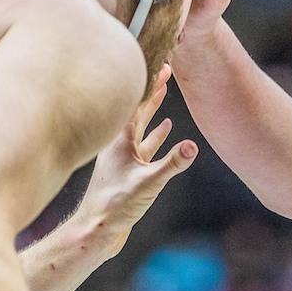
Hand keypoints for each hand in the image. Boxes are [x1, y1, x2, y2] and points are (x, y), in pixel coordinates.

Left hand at [76, 65, 197, 257]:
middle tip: (164, 68)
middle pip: (136, 107)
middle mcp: (118, 142)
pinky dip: (155, 132)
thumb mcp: (149, 184)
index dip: (149, 82)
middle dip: (151, 88)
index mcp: (120, 139)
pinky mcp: (128, 167)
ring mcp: (122, 154)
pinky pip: (144, 142)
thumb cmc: (116, 205)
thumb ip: (172, 164)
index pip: (136, 102)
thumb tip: (193, 147)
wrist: (98, 227)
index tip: (161, 63)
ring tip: (164, 90)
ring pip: (139, 123)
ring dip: (153, 107)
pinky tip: (166, 128)